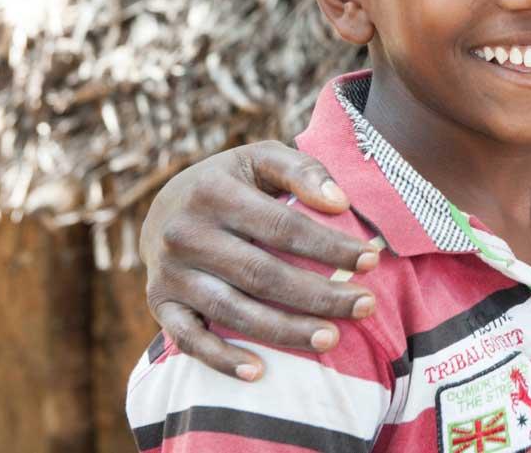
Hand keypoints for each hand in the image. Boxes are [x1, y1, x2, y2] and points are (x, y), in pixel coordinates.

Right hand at [140, 140, 380, 379]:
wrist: (163, 207)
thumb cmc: (232, 182)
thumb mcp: (262, 159)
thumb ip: (302, 170)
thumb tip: (340, 202)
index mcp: (214, 191)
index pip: (284, 226)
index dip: (330, 246)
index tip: (371, 260)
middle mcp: (186, 233)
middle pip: (262, 274)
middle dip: (319, 294)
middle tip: (366, 306)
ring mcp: (169, 273)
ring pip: (232, 310)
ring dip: (284, 330)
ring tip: (331, 339)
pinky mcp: (159, 304)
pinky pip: (189, 340)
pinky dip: (221, 360)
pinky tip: (260, 372)